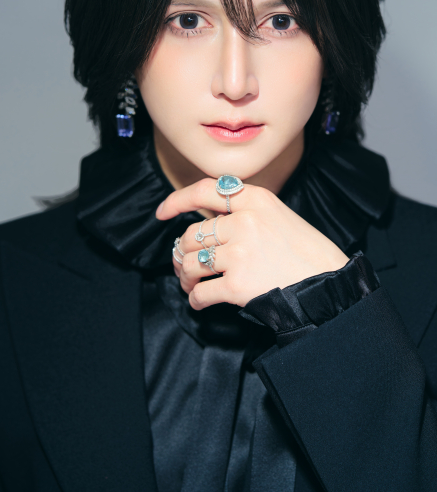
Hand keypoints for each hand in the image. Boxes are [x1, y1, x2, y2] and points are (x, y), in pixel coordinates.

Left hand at [156, 178, 348, 309]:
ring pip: (191, 263)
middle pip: (192, 235)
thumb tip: (205, 220)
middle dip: (183, 253)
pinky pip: (200, 292)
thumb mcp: (279, 215)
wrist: (330, 285)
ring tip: (191, 285)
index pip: (204, 190)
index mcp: (255, 199)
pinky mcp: (238, 284)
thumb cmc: (306, 252)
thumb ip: (245, 211)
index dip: (177, 200)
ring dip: (185, 277)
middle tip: (185, 266)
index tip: (162, 212)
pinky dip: (195, 300)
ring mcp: (240, 252)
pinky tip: (200, 302)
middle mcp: (244, 221)